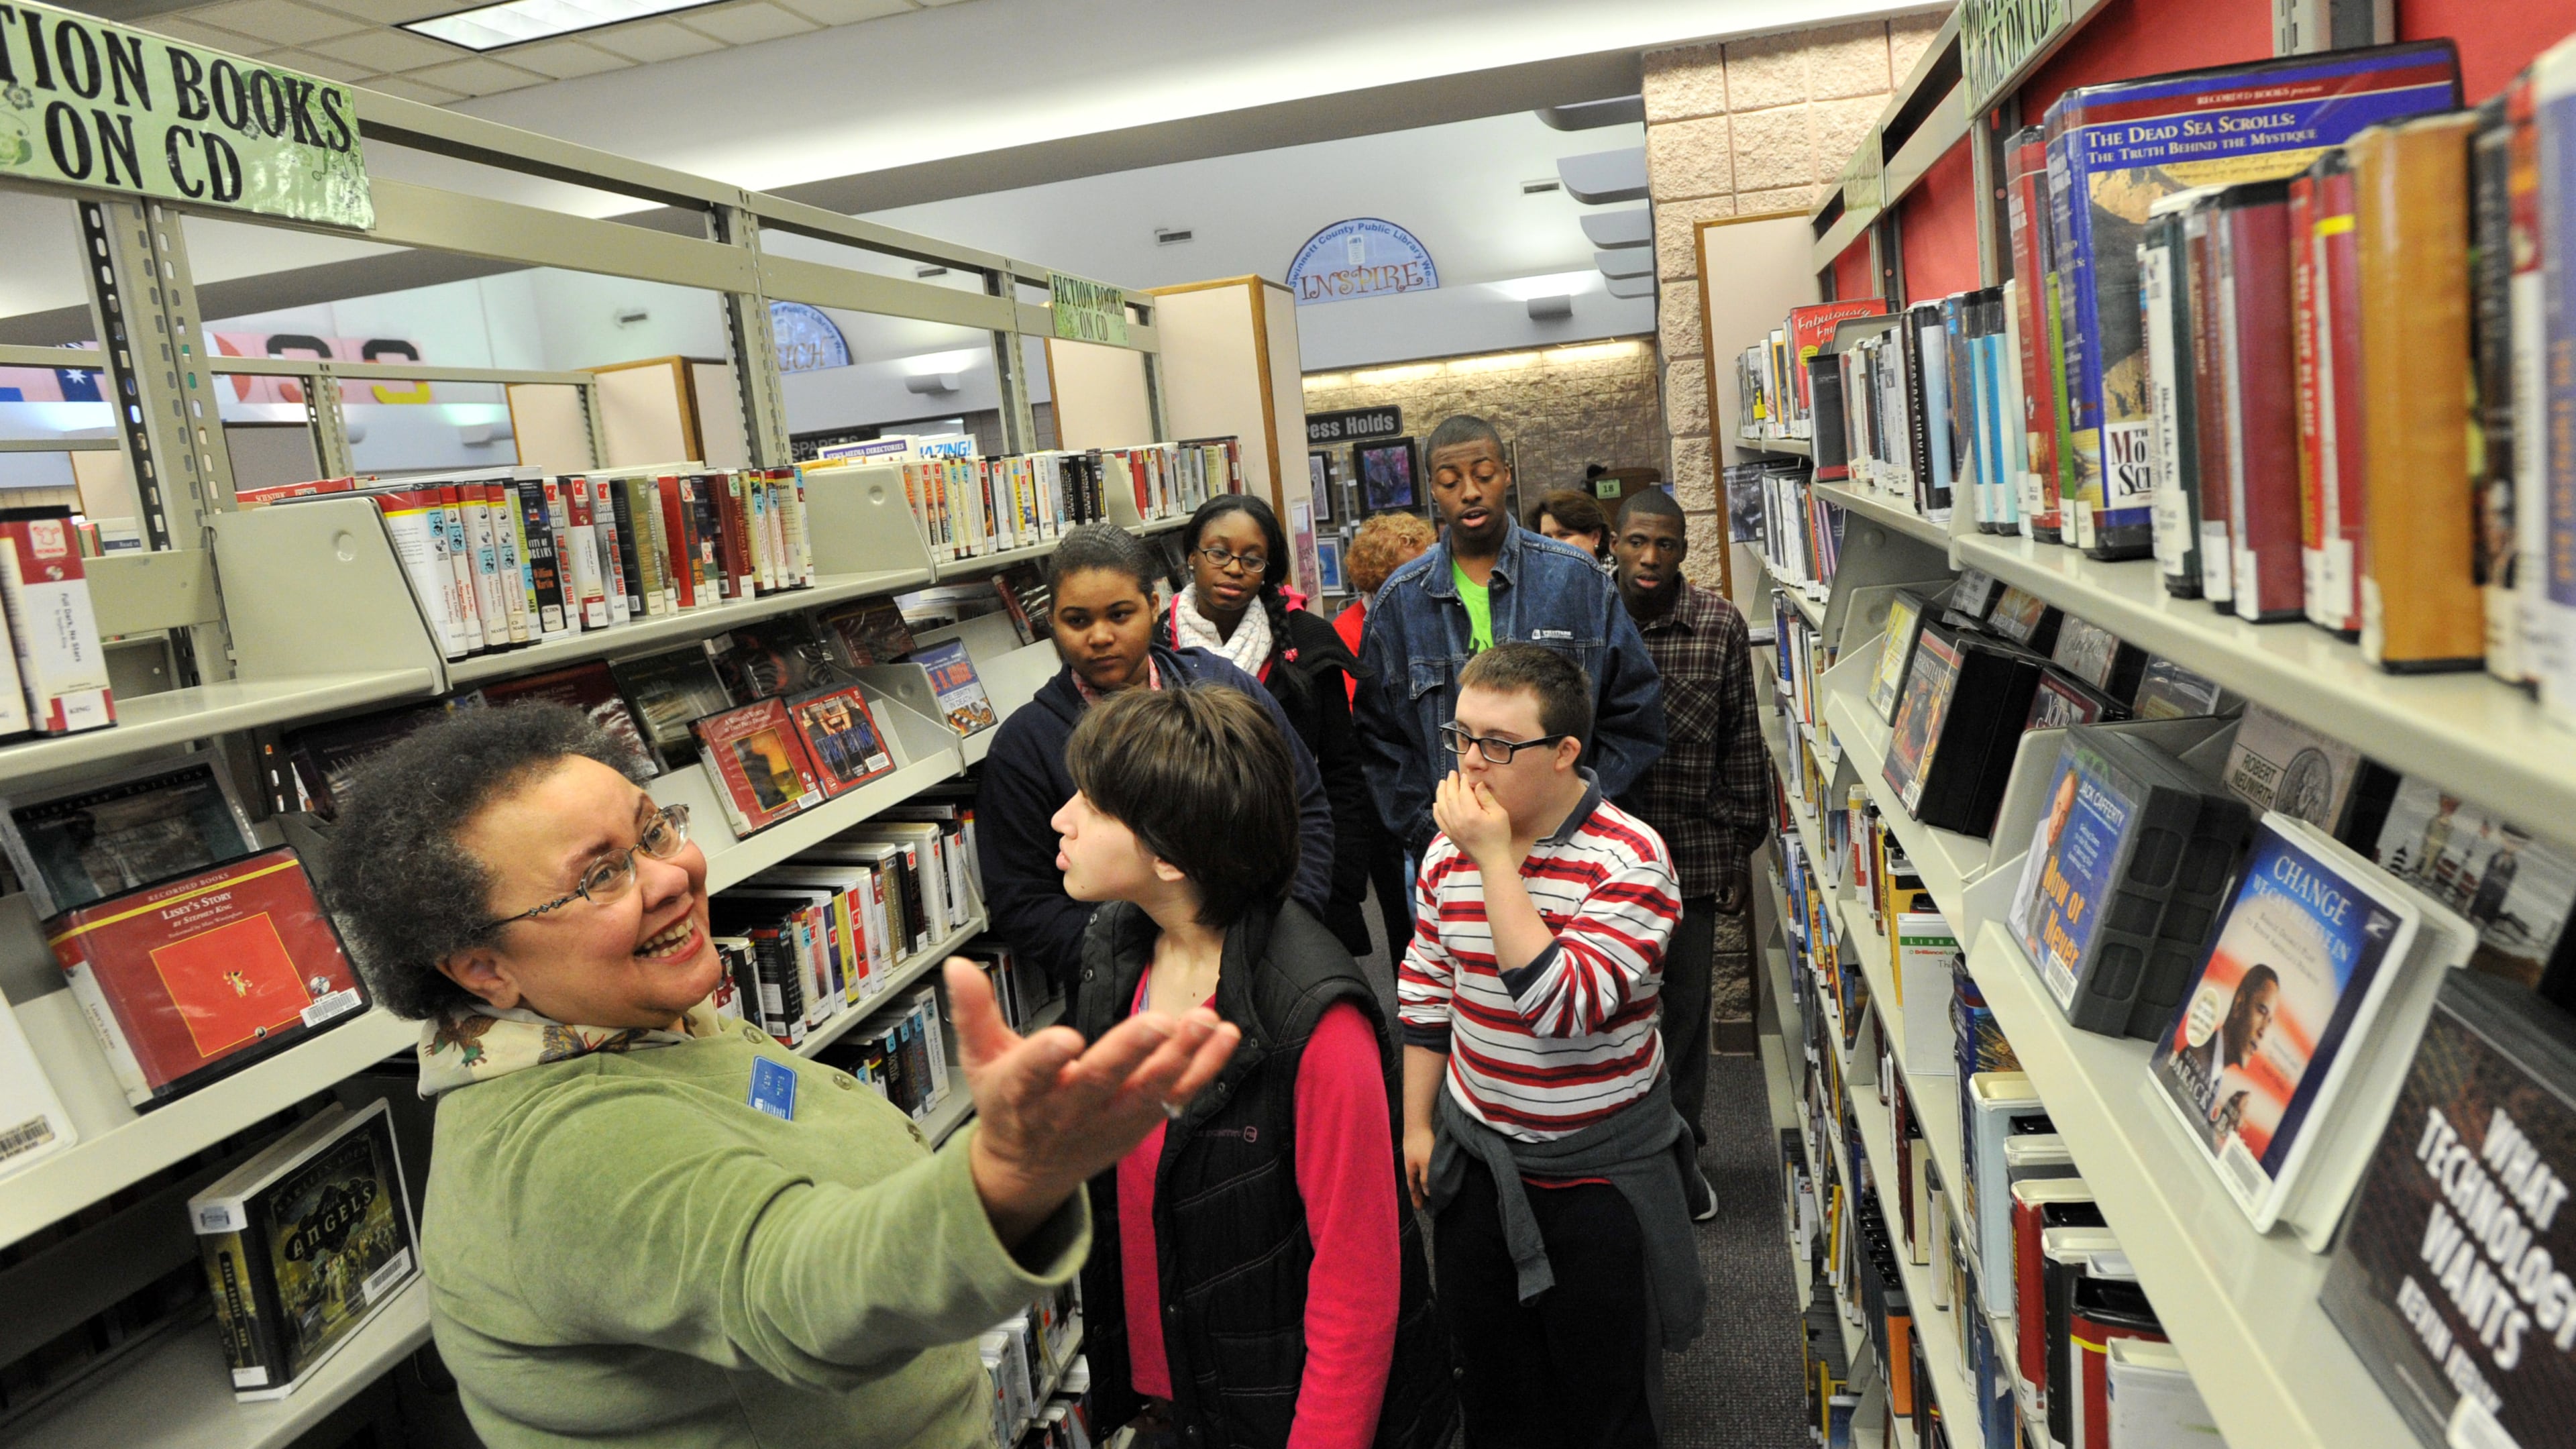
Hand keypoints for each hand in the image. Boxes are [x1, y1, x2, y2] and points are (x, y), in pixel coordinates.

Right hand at [947, 959, 1240, 1247]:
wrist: (1030, 1170)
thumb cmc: (1008, 1106)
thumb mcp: (980, 1060)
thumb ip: (973, 1012)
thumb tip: (957, 965)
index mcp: (1021, 1093)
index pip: (1030, 1075)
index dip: (1045, 1059)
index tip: (1065, 1040)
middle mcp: (1068, 1110)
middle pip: (1100, 1082)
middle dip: (1130, 1053)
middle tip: (1158, 1023)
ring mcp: (1110, 1119)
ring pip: (1149, 1090)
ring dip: (1181, 1057)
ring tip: (1204, 1021)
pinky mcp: (1142, 1122)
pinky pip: (1178, 1096)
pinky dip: (1205, 1068)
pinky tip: (1226, 1034)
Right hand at [1403, 1125, 1434, 1209]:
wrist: (1417, 1125)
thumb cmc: (1421, 1145)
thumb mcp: (1426, 1164)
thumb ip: (1426, 1179)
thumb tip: (1427, 1192)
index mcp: (1411, 1172)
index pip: (1413, 1189)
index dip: (1416, 1198)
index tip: (1419, 1209)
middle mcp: (1410, 1167)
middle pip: (1414, 1183)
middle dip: (1418, 1194)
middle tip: (1422, 1204)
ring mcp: (1413, 1159)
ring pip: (1417, 1176)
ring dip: (1421, 1185)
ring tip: (1426, 1192)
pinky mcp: (1417, 1152)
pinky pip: (1420, 1169)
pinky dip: (1423, 1175)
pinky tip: (1427, 1174)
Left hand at [1433, 768, 1514, 868]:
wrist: (1492, 860)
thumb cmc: (1499, 836)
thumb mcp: (1499, 814)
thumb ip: (1487, 798)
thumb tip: (1477, 784)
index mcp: (1471, 814)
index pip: (1463, 792)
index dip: (1463, 782)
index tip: (1465, 775)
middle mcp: (1458, 820)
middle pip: (1450, 797)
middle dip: (1450, 783)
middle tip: (1451, 774)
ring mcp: (1452, 828)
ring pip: (1441, 806)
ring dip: (1441, 793)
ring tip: (1442, 783)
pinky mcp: (1450, 835)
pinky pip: (1439, 819)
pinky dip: (1436, 809)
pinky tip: (1437, 802)